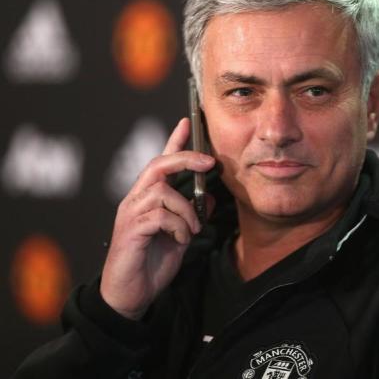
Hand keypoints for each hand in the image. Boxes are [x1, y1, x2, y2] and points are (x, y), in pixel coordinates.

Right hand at [100, 118, 214, 319]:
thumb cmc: (152, 262)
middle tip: (209, 162)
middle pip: (159, 165)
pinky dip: (178, 227)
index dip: (174, 141)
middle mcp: (136, 200)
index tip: (188, 122)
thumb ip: (191, 215)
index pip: (161, 162)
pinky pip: (161, 216)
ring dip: (187, 210)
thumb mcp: (180, 235)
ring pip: (163, 192)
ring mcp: (130, 214)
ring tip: (192, 230)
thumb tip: (208, 196)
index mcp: (148, 198)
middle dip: (186, 158)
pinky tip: (179, 241)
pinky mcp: (130, 230)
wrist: (131, 294)